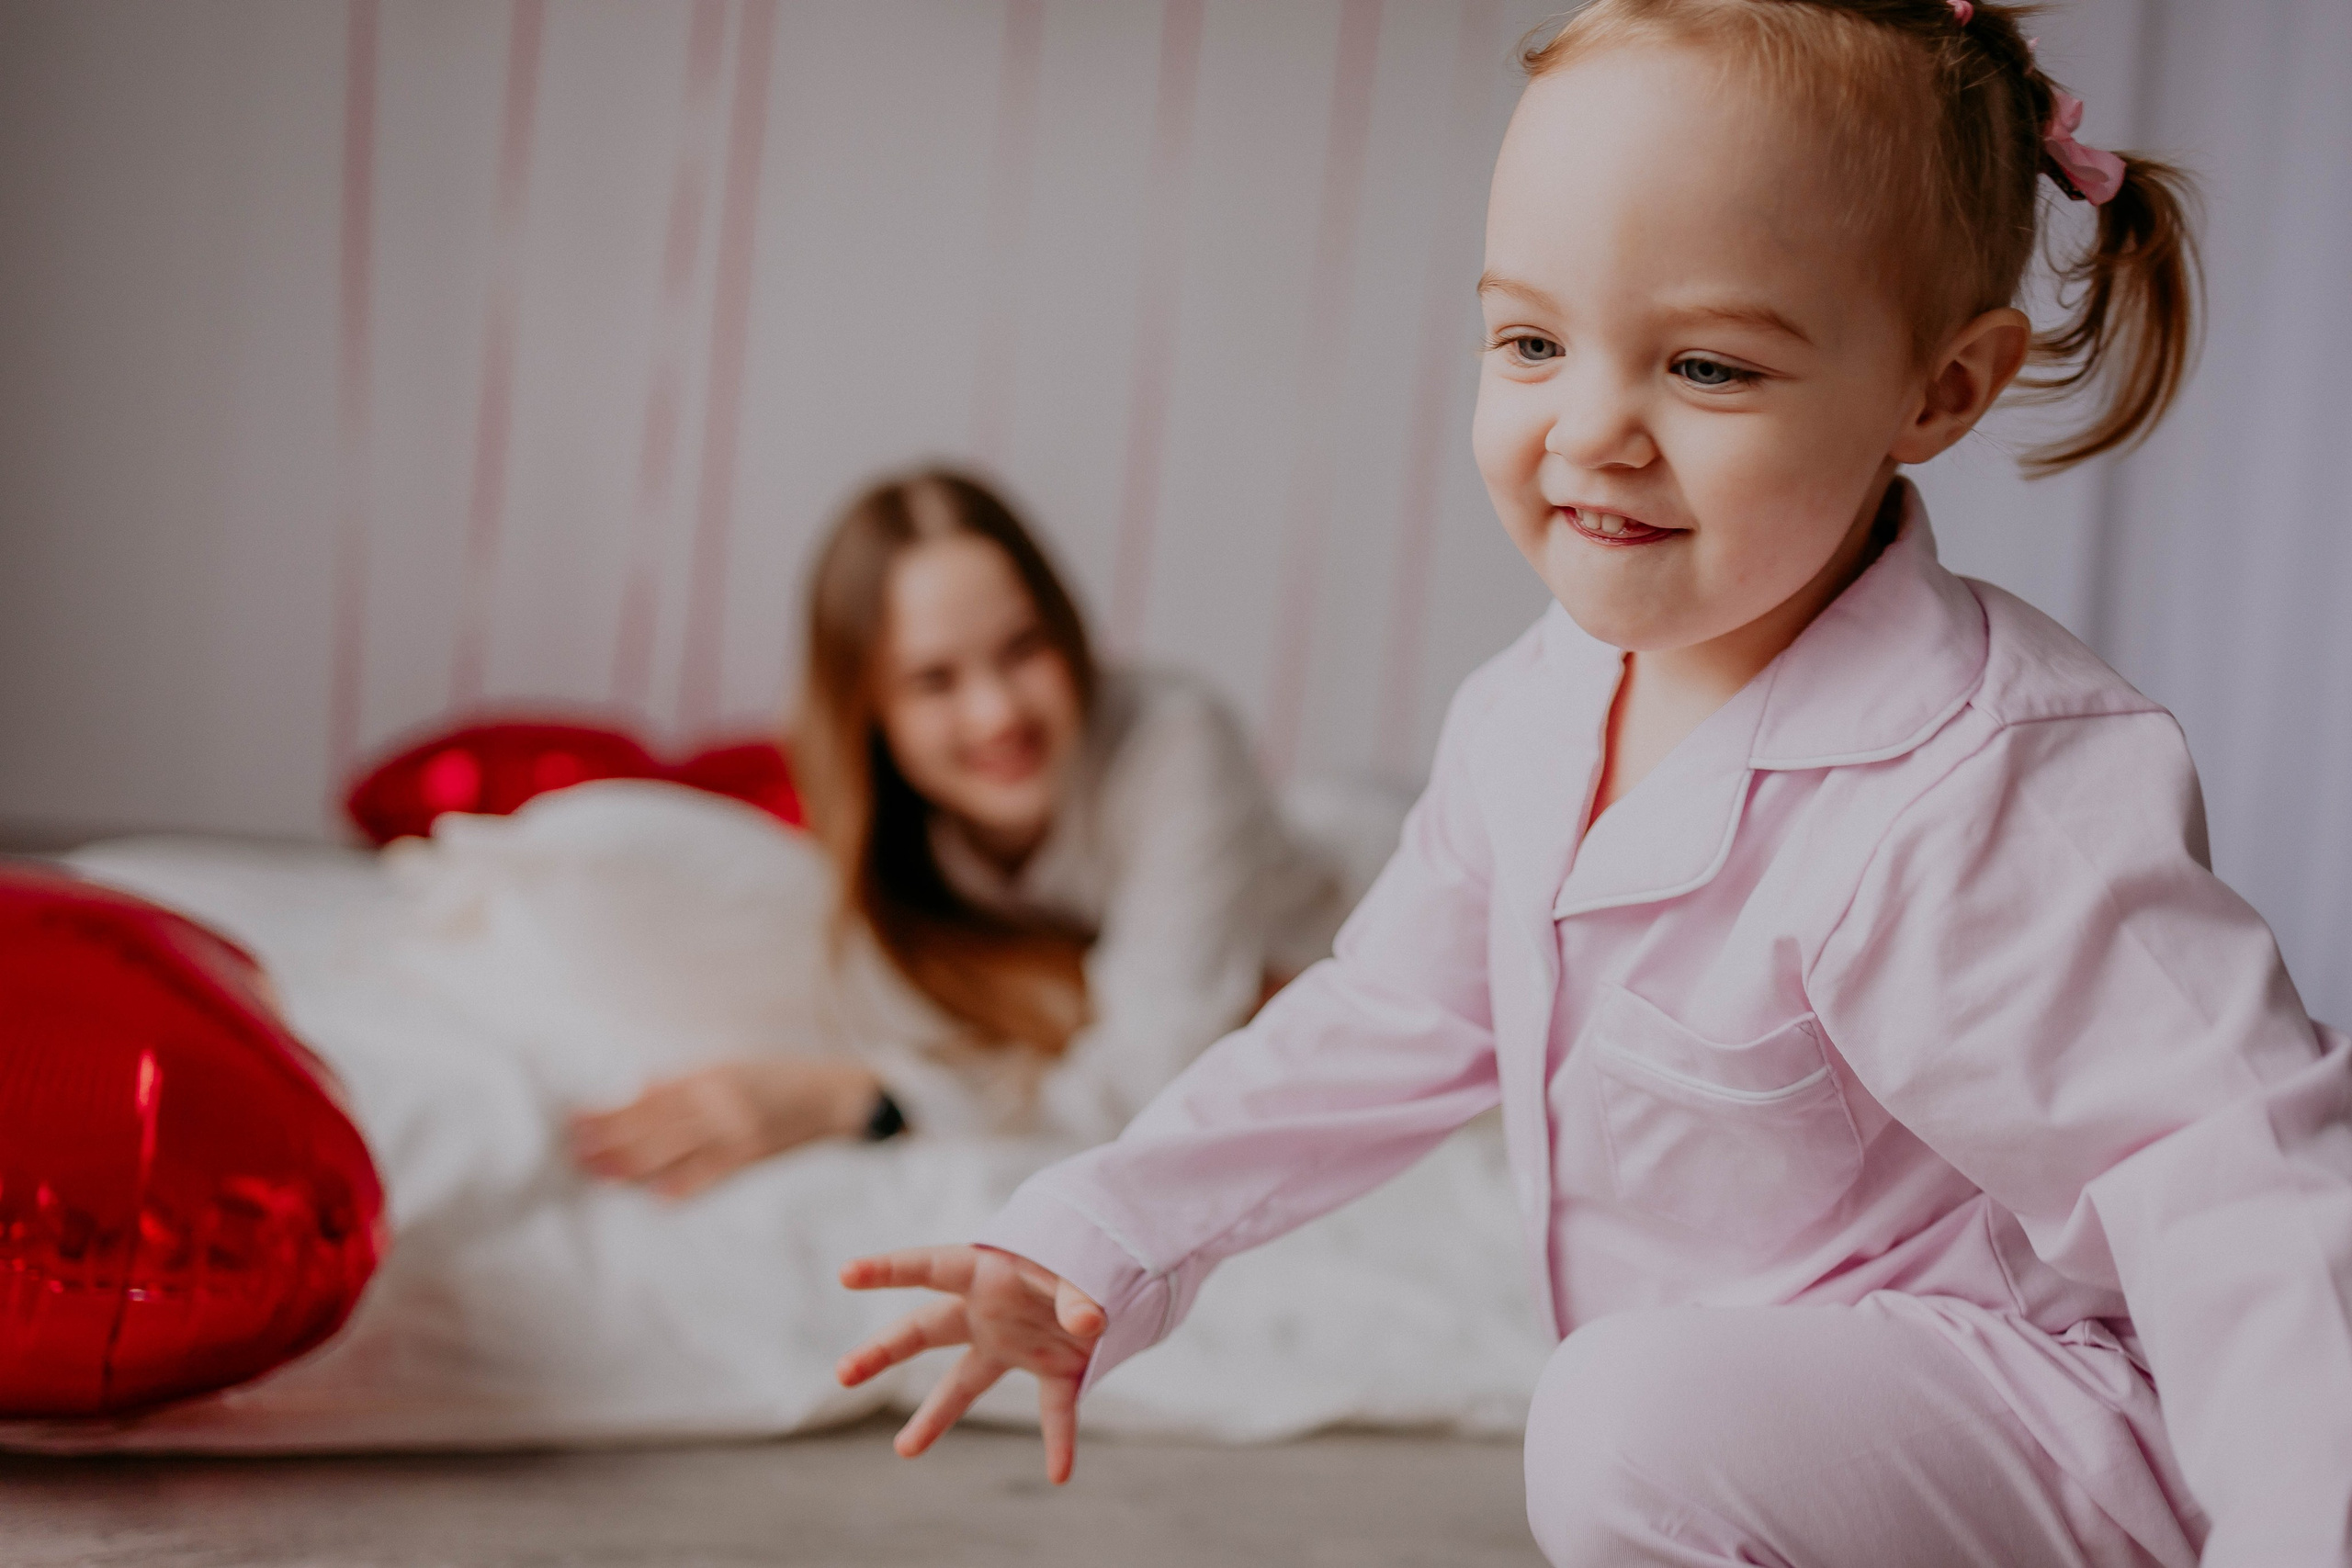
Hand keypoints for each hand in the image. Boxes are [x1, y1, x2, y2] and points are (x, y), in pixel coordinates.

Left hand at [571, 1058, 881, 1198]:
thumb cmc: (780, 1076)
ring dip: (634, 1164)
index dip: (611, 1112)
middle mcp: (718, 1103)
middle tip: (575, 1155)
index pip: (648, 1100)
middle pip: (654, 1127)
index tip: (578, 1122)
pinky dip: (685, 1185)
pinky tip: (657, 1196)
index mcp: (709, 1076)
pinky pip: (713, 1174)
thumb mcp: (731, 1065)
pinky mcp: (754, 1156)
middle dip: (611, 1141)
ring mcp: (736, 1131)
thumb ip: (686, 1079)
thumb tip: (641, 1086)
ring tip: (600, 1174)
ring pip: (674, 1151)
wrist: (834, 1094)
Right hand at [837, 1245, 1104, 1483]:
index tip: (846, 1272)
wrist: (1115, 1271)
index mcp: (989, 1271)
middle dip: (883, 1351)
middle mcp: (990, 1311)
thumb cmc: (1085, 1253)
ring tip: (904, 1450)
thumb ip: (1080, 1292)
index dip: (889, 1268)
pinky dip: (1060, 1441)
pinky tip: (1059, 1474)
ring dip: (936, 1415)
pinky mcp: (1057, 1370)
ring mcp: (1016, 1344)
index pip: (931, 1266)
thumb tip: (1088, 1323)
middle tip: (842, 1375)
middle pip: (925, 1330)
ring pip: (964, 1382)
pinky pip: (1052, 1411)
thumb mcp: (1082, 1264)